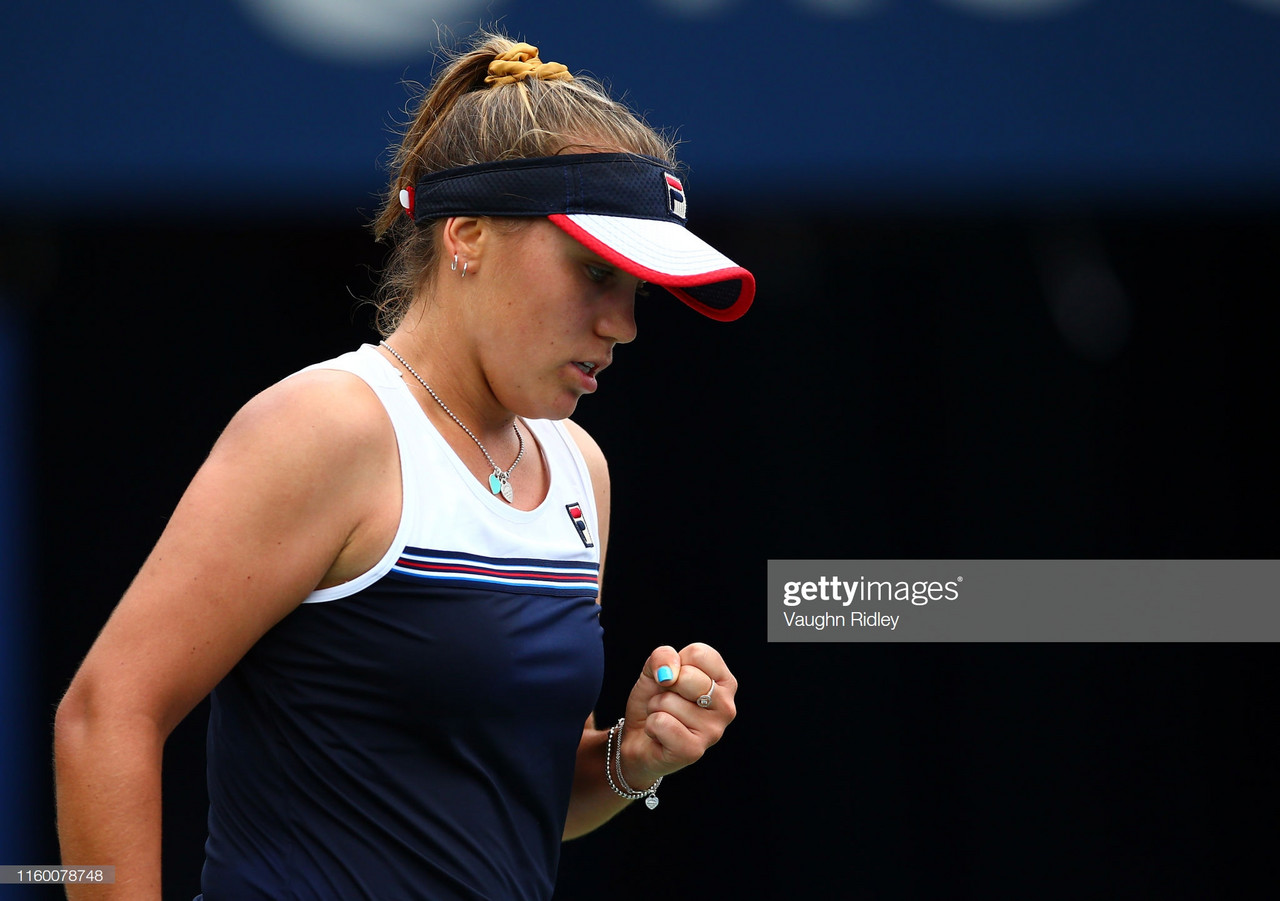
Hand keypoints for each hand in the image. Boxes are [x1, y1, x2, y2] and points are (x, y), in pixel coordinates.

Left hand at [618, 642, 736, 788]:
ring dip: (655, 708)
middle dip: (664, 687)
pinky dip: (651, 726)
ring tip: (665, 718)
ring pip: (668, 701)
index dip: (675, 663)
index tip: (674, 680)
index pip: (699, 654)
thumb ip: (663, 656)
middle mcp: (726, 706)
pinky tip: (660, 735)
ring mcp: (714, 731)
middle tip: (667, 701)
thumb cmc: (654, 700)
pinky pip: (661, 723)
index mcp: (725, 681)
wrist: (639, 737)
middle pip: (686, 677)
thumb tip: (669, 674)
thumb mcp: (655, 669)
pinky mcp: (694, 751)